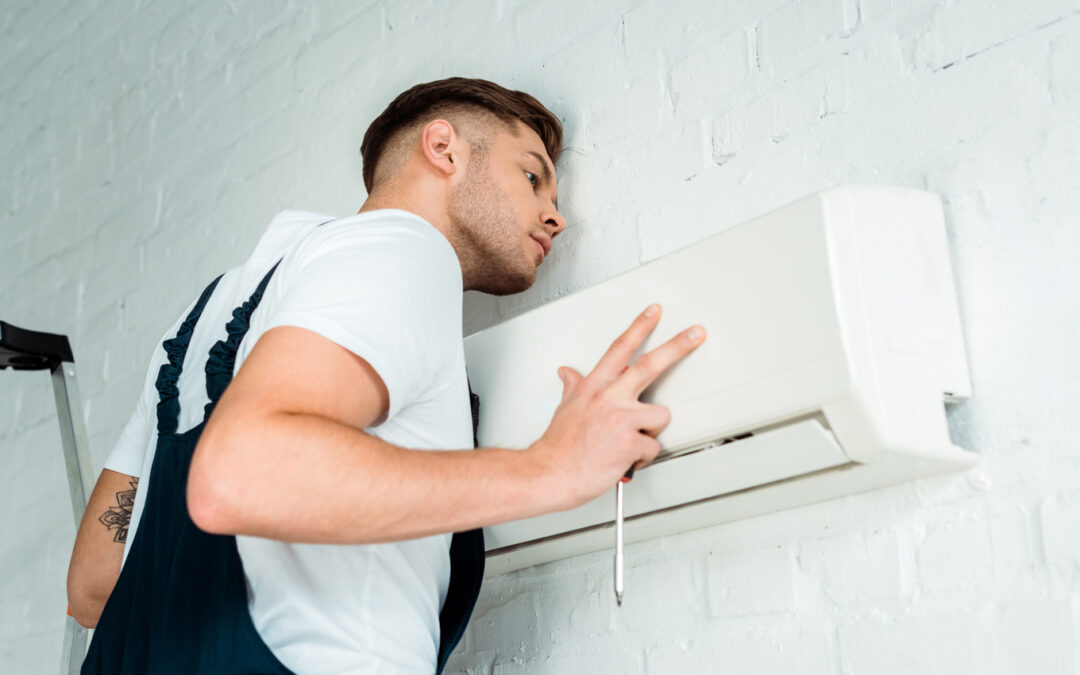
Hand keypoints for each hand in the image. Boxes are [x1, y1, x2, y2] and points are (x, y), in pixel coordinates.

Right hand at [528, 304, 705, 510]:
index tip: (654, 312)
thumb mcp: (564, 407)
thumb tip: (567, 373)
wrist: (549, 473)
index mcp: (593, 386)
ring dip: (650, 432)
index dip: (639, 327)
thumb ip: (572, 387)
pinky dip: (642, 458)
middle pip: (649, 365)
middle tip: (696, 334)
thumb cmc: (558, 446)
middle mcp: (608, 397)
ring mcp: (620, 419)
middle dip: (677, 347)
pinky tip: (625, 459)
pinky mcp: (630, 443)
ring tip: (628, 441)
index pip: (620, 349)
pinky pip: (653, 447)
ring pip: (660, 416)